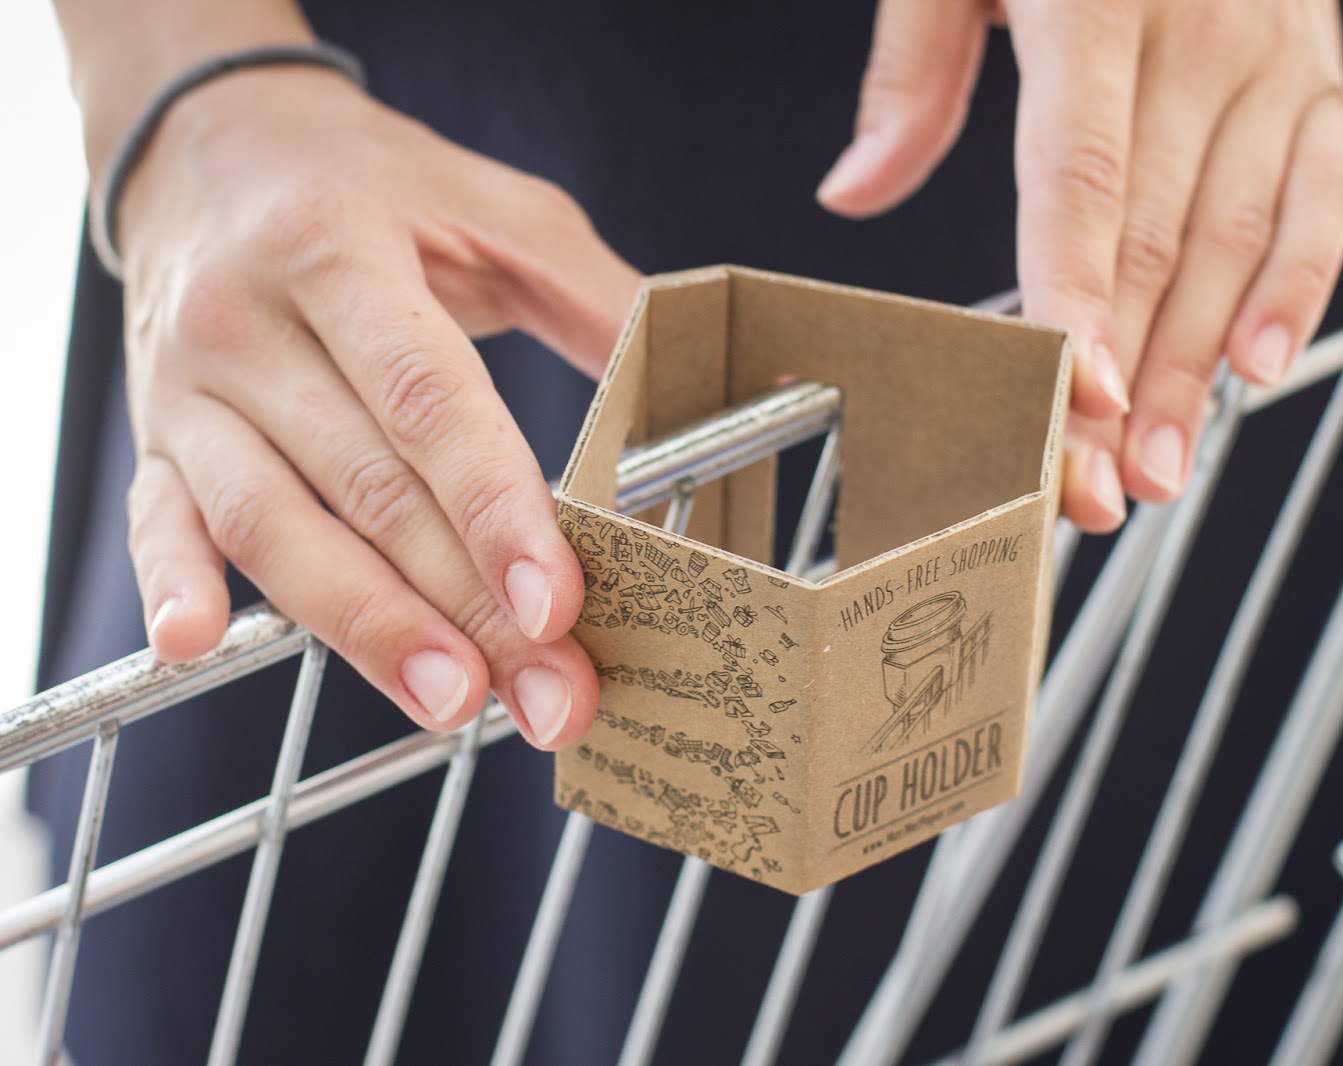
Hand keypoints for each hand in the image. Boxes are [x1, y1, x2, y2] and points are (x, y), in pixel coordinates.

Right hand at [117, 64, 638, 747]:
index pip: (426, 397)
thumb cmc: (373, 184)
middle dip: (464, 604)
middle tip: (548, 690)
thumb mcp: (496, 210)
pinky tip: (195, 647)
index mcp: (340, 249)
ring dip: (362, 625)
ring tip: (451, 701)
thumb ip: (598, 300)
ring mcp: (190, 386)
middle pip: (366, 485)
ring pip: (271, 523)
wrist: (211, 139)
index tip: (554, 600)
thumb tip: (725, 382)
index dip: (492, 506)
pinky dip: (172, 582)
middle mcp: (250, 319)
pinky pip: (154, 517)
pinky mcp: (156, 435)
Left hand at [817, 0, 1342, 529]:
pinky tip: (1266, 370)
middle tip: (1099, 489)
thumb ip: (916, 67)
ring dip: (1200, 364)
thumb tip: (855, 191)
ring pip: (1235, 236)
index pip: (1082, 179)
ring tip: (1161, 468)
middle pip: (1158, 236)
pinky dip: (1302, 281)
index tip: (1072, 402)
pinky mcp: (1316, 68)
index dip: (1079, 299)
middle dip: (1130, 376)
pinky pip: (1324, 189)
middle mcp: (1198, 29)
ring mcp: (1270, 50)